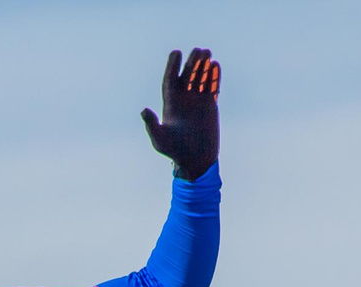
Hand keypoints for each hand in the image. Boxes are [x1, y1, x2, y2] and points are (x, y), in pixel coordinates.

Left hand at [141, 48, 219, 180]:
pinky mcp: (210, 105)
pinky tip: (216, 66)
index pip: (170, 79)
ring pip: (199, 78)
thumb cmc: (174, 151)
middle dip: (191, 62)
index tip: (176, 53)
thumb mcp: (160, 139)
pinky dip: (214, 76)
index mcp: (170, 104)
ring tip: (207, 53)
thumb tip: (144, 111)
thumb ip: (152, 125)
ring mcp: (197, 101)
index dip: (172, 66)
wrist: (195, 160)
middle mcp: (183, 99)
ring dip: (203, 65)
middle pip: (186, 75)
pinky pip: (212, 87)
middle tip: (197, 51)